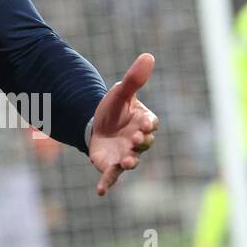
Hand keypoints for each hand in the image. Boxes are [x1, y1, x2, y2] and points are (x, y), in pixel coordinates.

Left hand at [89, 53, 158, 196]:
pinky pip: (111, 175)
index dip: (148, 123)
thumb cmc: (114, 109)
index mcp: (143, 122)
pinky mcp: (111, 165)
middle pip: (145, 143)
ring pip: (132, 160)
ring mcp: (126, 154)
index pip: (150, 122)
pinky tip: (101, 191)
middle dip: (142, 141)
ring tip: (128, 161)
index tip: (145, 121)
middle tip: (137, 139)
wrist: (96, 124)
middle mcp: (138, 141)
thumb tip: (148, 55)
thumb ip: (134, 78)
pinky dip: (107, 183)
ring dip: (131, 161)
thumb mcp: (121, 92)